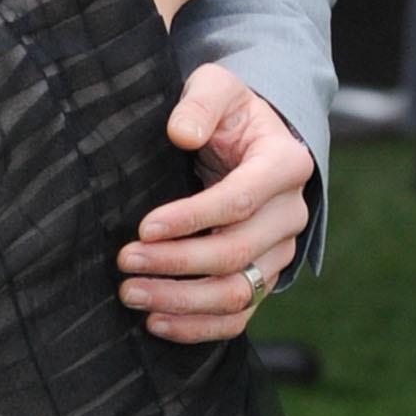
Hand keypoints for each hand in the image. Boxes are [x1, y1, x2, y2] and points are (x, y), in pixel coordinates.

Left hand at [118, 68, 314, 339]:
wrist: (246, 141)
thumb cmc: (227, 112)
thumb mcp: (215, 87)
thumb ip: (199, 103)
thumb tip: (182, 133)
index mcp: (285, 163)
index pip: (240, 200)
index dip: (191, 218)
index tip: (144, 227)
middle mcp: (290, 213)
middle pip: (235, 252)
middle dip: (176, 262)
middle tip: (125, 261)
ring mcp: (280, 251)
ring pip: (238, 291)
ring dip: (182, 301)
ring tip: (131, 293)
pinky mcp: (263, 277)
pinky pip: (238, 316)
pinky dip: (199, 327)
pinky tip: (156, 323)